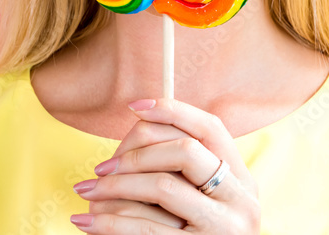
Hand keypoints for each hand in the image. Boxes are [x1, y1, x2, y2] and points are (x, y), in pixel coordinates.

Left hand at [70, 97, 260, 232]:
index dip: (173, 110)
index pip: (211, 128)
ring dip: (115, 186)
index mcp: (243, 180)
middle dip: (136, 153)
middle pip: (186, 151)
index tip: (135, 106)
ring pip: (163, 186)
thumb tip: (141, 124)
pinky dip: (109, 223)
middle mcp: (241, 199)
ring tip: (88, 190)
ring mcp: (222, 228)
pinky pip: (146, 229)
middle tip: (102, 166)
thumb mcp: (209, 202)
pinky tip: (86, 222)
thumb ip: (189, 171)